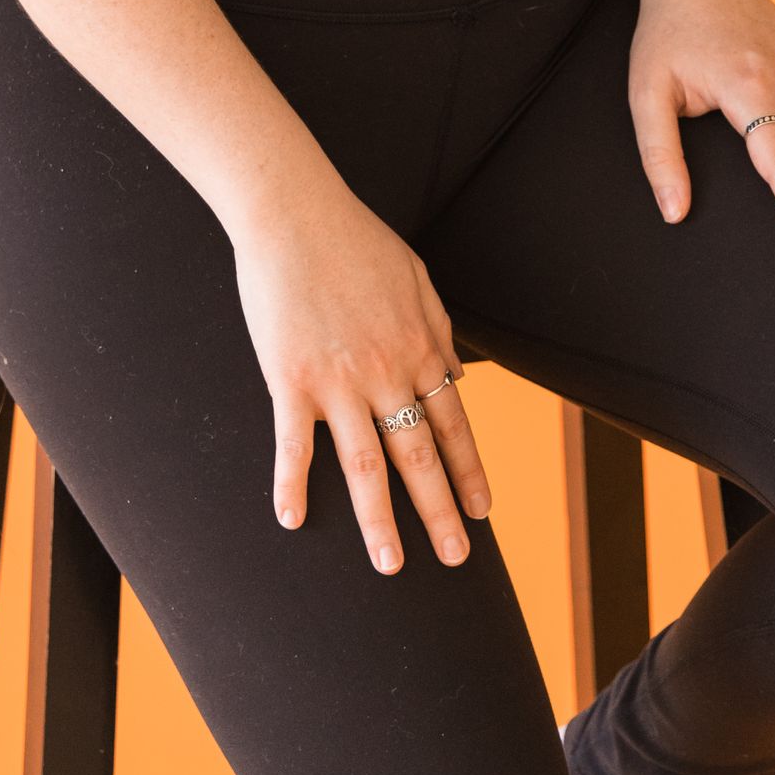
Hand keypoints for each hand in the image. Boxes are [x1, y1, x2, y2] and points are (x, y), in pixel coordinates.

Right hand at [227, 165, 490, 572]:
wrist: (296, 211)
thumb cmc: (355, 240)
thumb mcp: (416, 279)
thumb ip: (438, 331)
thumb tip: (456, 375)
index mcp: (420, 347)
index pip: (454, 424)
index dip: (469, 471)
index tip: (483, 512)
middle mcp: (387, 371)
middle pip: (420, 456)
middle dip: (440, 511)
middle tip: (456, 558)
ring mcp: (339, 380)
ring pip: (367, 465)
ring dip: (379, 520)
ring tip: (390, 564)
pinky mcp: (292, 378)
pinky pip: (295, 444)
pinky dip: (293, 484)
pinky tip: (293, 520)